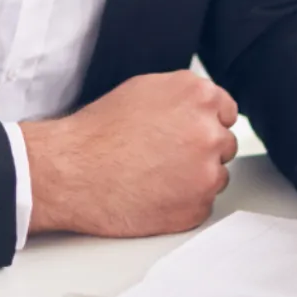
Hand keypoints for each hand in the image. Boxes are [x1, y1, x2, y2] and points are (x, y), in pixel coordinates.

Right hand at [21, 70, 238, 237]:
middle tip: (164, 157)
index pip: (226, 111)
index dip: (204, 123)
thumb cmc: (99, 132)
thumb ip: (184, 96)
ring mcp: (206, 172)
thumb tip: (203, 107)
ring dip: (194, 179)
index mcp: (200, 96)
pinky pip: (201, 205)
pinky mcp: (197, 207)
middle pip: (224, 144)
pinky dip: (183, 204)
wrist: (70, 171)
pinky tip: (153, 195)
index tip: (185, 134)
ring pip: (215, 176)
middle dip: (201, 151)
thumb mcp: (146, 89)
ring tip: (154, 177)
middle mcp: (210, 132)